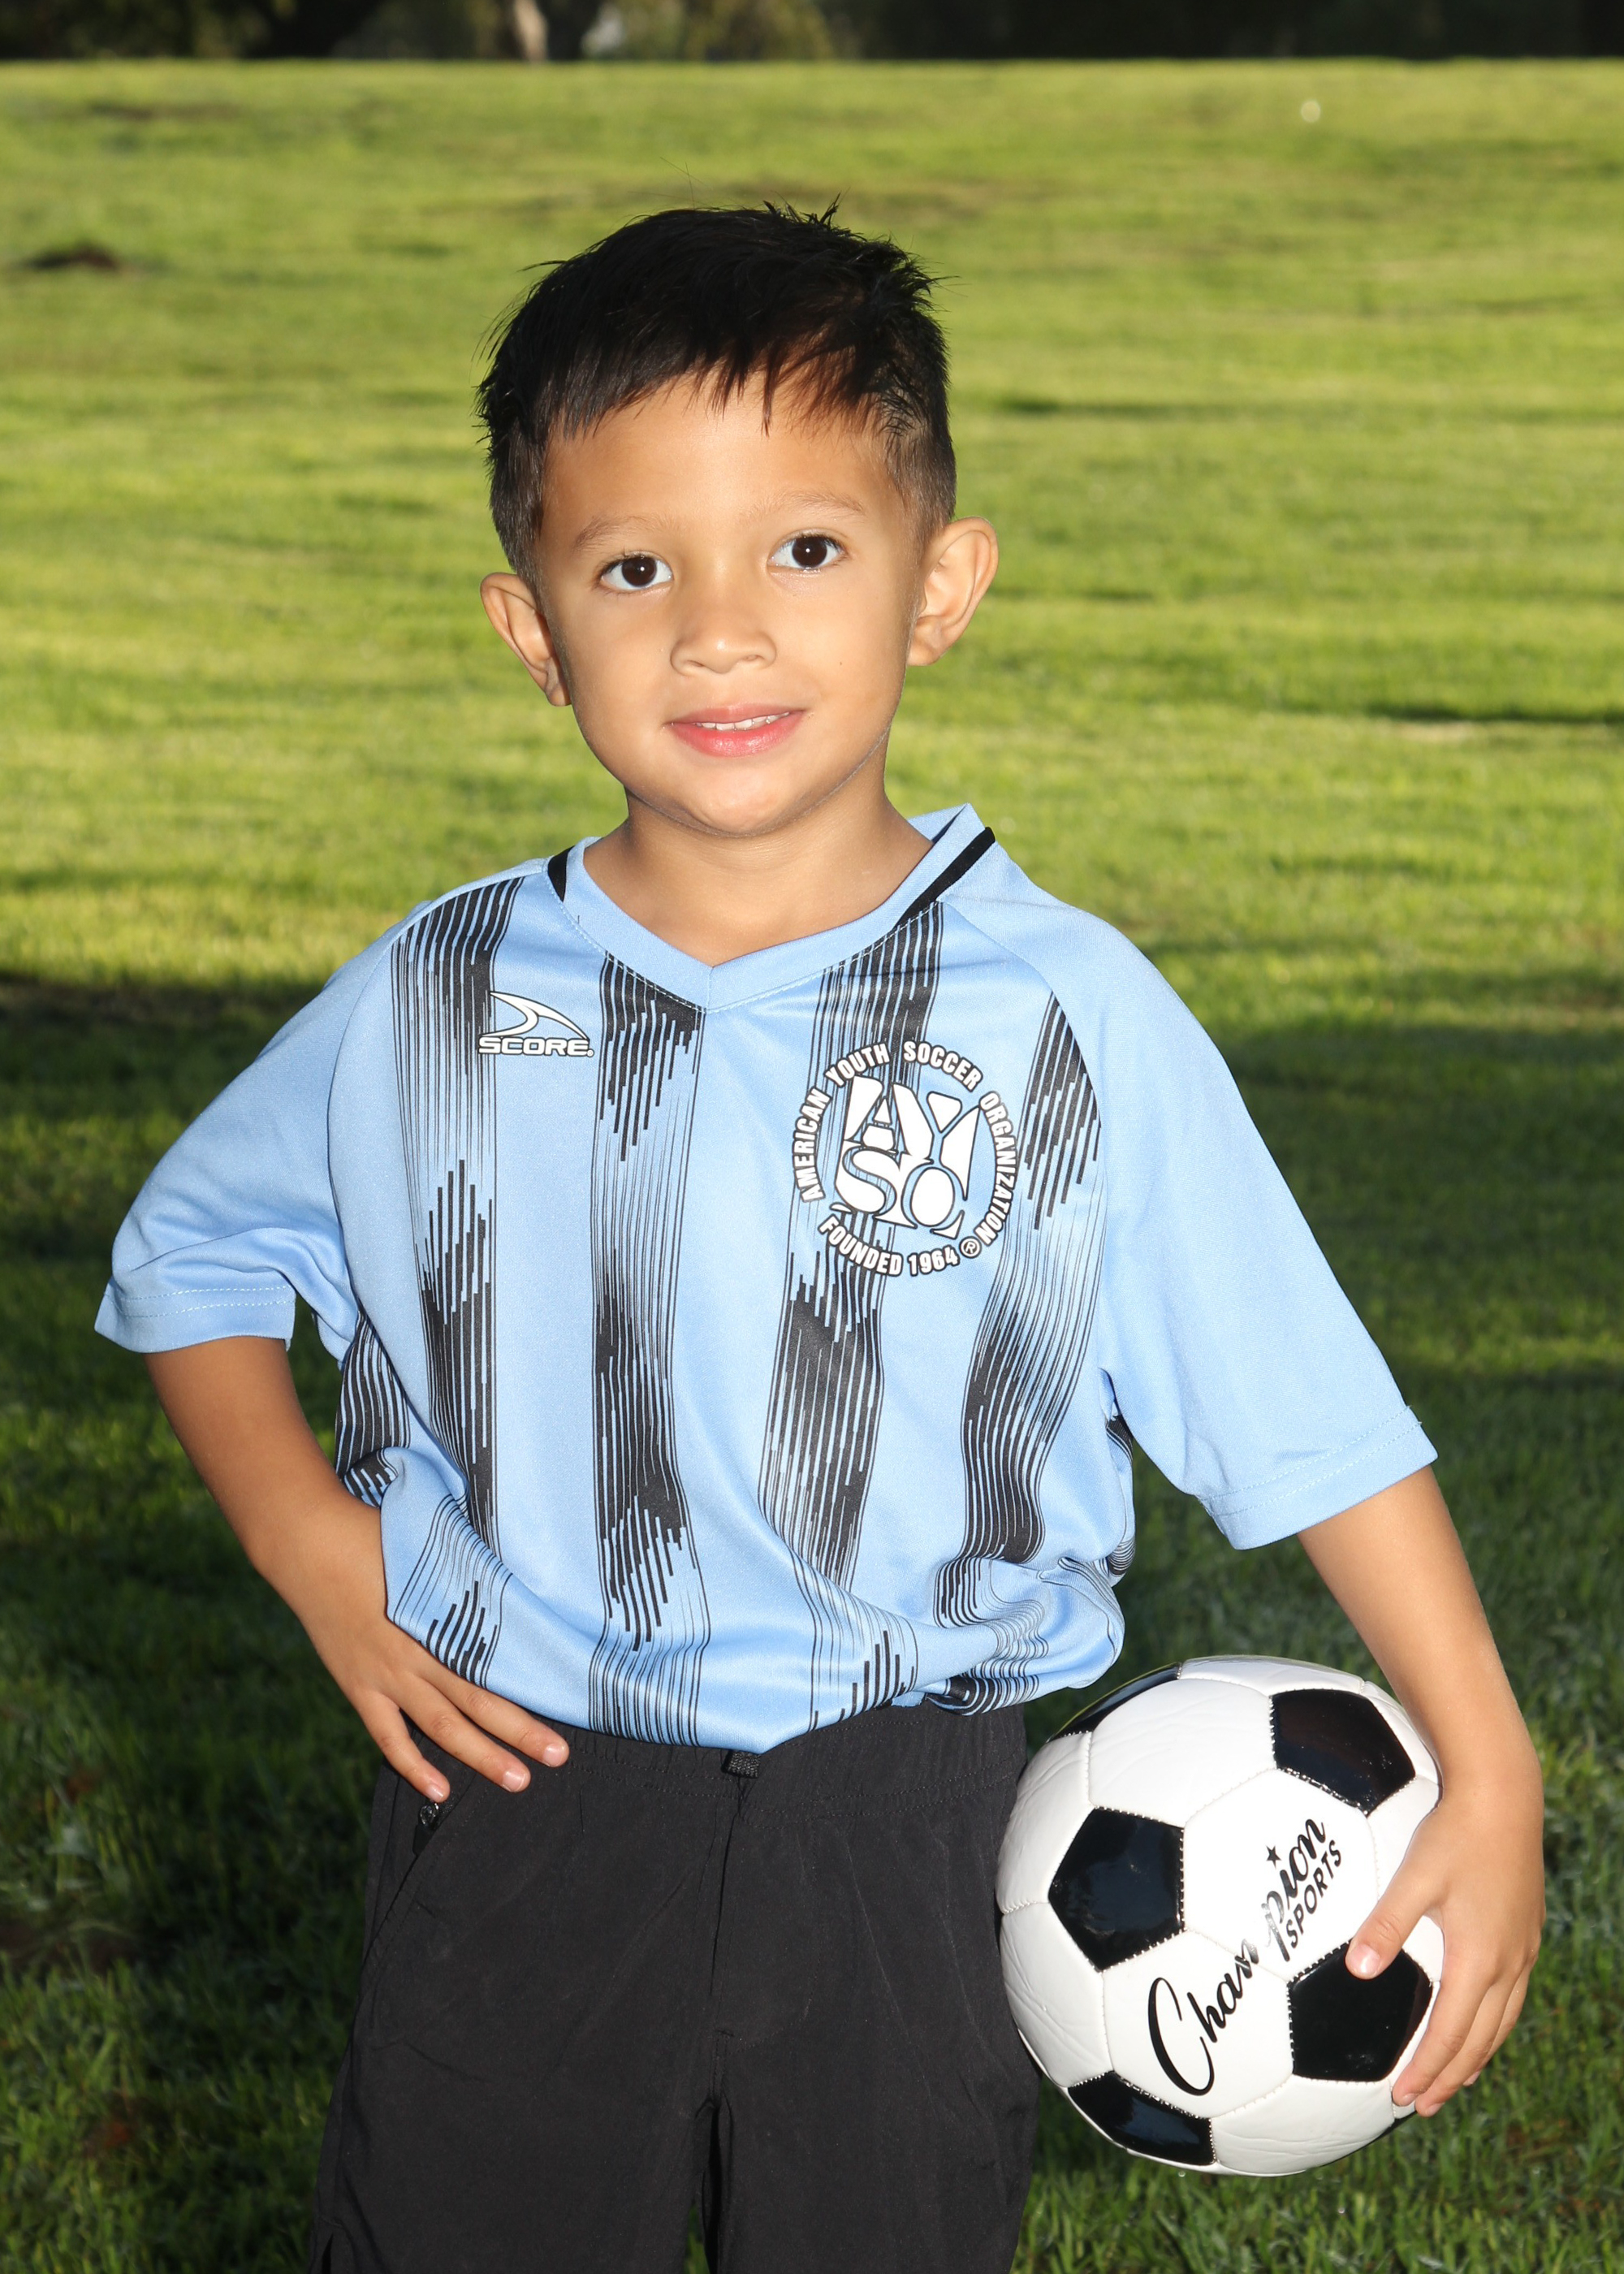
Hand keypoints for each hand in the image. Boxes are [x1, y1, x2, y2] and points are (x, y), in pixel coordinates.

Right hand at [145, 1338, 568, 1804]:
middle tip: (560, 1757)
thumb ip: (470, 1572)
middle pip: (477, 1701)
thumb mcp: (434, 1546)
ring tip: (518, 1781)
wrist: (307, 1544)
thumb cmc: (378, 1532)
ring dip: (479, 1755)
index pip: (496, 1660)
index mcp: (439, 1615)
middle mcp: (415, 1652)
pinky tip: (440, 1790)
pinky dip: (413, 1765)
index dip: (532, 1684)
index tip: (569, 1702)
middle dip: (521, 1732)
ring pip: (441, 1726)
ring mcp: (384, 1675)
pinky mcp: (357, 1686)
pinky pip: (389, 1736)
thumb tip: (519, 1579)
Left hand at [1345, 1773, 1543, 2116]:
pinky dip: (1493, 2024)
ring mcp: (1523, 1949)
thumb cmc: (1454, 1833)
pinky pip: (1513, 1996)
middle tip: (1422, 2107)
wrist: (1505, 1797)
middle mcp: (1507, 1963)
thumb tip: (1356, 1970)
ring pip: (1501, 2022)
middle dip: (1450, 2077)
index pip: (1451, 2033)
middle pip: (1480, 2040)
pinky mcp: (1527, 1932)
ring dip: (1475, 2056)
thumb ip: (1384, 1924)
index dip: (1428, 2070)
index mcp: (1478, 1958)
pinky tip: (1481, 2022)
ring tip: (1454, 2082)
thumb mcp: (1413, 1876)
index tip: (1404, 2098)